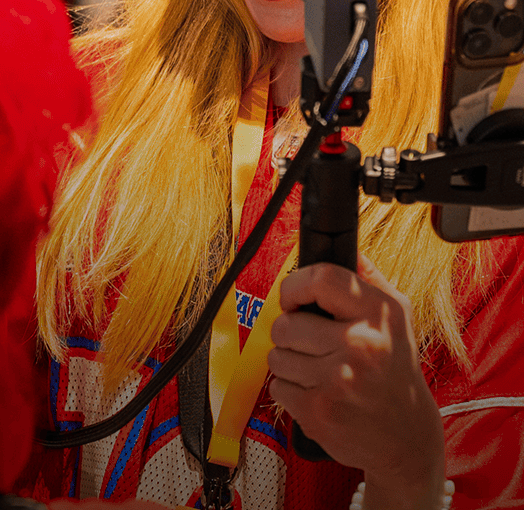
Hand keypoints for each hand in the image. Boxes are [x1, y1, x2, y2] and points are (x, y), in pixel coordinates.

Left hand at [268, 255, 444, 509]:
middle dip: (290, 332)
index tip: (294, 298)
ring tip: (317, 369)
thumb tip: (342, 245)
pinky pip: (277, 385)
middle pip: (286, 323)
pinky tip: (317, 392)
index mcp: (379, 314)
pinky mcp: (319, 411)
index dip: (295, 285)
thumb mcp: (397, 316)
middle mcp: (360, 345)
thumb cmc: (394, 369)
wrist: (406, 439)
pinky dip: (290, 389)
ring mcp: (338, 380)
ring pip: (276, 355)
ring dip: (289, 362)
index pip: (319, 278)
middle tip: (312, 343)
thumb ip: (367, 277)